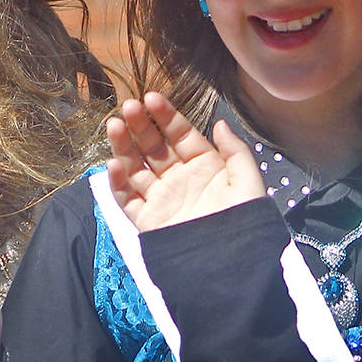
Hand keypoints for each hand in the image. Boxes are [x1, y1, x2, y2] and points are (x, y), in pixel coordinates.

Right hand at [105, 92, 265, 231]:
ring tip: (114, 125)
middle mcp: (180, 179)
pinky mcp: (148, 221)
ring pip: (136, 168)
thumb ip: (235, 151)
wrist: (230, 264)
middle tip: (128, 106)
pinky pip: (128, 199)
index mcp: (205, 167)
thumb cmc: (243, 221)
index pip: (181, 134)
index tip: (151, 98)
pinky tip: (114, 164)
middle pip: (154, 147)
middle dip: (140, 125)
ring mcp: (162, 199)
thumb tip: (219, 123)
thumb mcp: (248, 181)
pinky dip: (118, 182)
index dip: (166, 116)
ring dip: (124, 146)